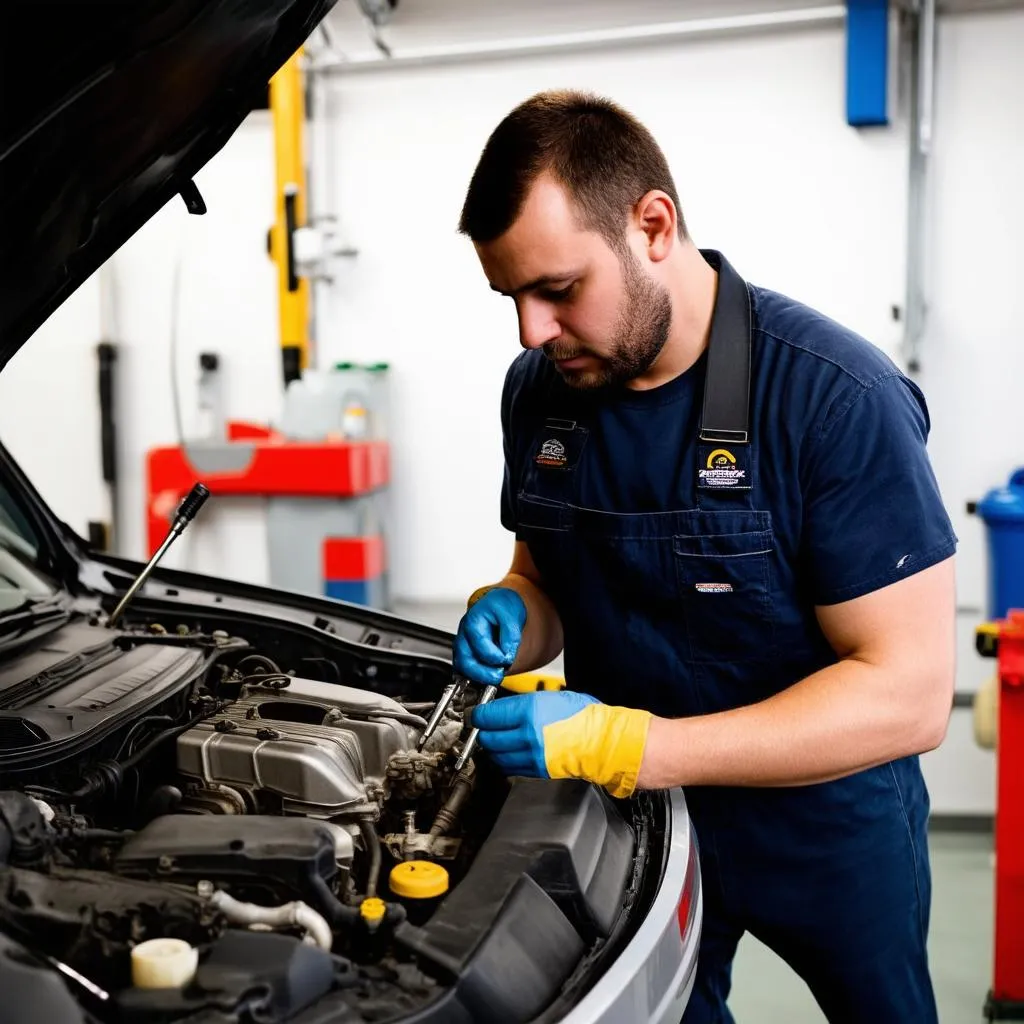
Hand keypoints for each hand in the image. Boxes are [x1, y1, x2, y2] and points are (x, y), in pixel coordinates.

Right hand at [453, 587, 526, 685]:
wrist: (499, 605)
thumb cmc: (502, 607)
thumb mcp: (511, 614)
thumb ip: (510, 635)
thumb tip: (507, 653)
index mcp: (473, 621)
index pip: (480, 644)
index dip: (495, 656)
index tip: (507, 658)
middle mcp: (464, 634)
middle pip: (464, 660)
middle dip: (482, 673)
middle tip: (498, 675)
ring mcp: (462, 645)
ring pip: (462, 667)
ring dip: (479, 676)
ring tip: (495, 676)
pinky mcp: (465, 653)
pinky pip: (464, 670)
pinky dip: (474, 676)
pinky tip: (487, 677)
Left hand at [471, 691, 652, 798]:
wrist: (602, 740)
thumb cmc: (582, 716)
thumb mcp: (549, 697)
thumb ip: (523, 703)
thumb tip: (503, 708)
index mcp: (528, 711)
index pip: (487, 715)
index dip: (478, 714)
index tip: (478, 713)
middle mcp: (526, 734)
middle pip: (486, 737)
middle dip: (483, 731)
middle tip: (485, 726)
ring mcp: (530, 754)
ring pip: (495, 754)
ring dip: (492, 747)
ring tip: (497, 740)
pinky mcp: (535, 769)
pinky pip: (508, 767)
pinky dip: (504, 760)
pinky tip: (510, 752)